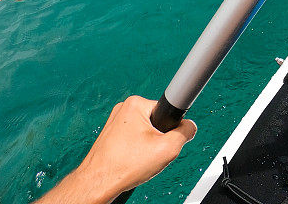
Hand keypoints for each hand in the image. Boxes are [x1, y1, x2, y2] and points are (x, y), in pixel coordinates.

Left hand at [36, 96, 196, 203]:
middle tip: (151, 153)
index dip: (171, 128)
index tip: (164, 140)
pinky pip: (134, 137)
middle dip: (159, 138)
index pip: (167, 110)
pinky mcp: (111, 133)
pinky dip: (137, 149)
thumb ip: (185, 132)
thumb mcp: (168, 149)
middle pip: (157, 121)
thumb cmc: (123, 166)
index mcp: (136, 104)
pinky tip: (132, 159)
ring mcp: (116, 121)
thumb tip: (189, 127)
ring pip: (146, 130)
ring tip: (139, 158)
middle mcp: (124, 108)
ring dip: (148, 144)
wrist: (97, 183)